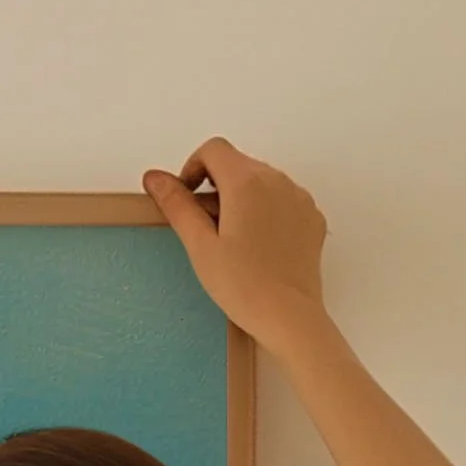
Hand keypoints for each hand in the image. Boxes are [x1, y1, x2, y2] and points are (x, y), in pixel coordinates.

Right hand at [143, 140, 330, 359]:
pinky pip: (283, 200)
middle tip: (205, 228)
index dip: (193, 168)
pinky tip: (258, 246)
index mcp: (246, 182)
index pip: (213, 149)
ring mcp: (298, 197)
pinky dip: (266, 212)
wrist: (290, 317)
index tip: (186, 197)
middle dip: (216, 187)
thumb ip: (177, 205)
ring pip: (262, 181)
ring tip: (232, 241)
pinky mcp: (311, 216)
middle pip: (238, 165)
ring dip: (242, 199)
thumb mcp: (200, 246)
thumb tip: (155, 178)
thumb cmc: (243, 286)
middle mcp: (276, 179)